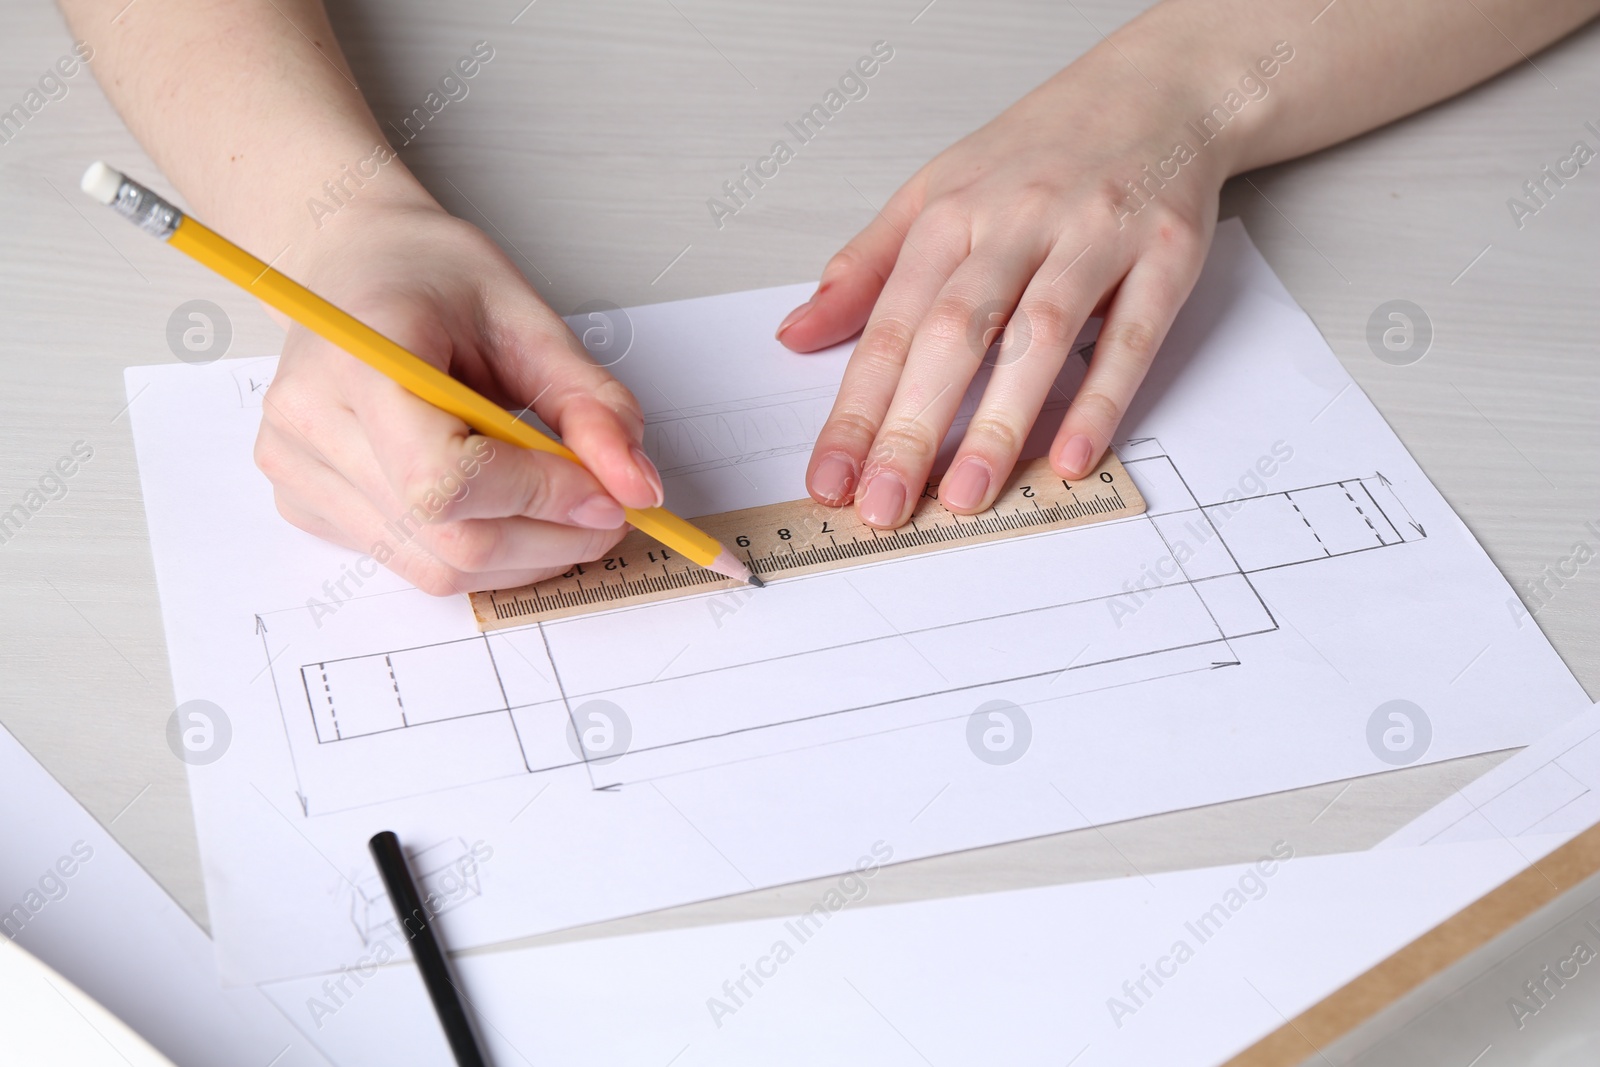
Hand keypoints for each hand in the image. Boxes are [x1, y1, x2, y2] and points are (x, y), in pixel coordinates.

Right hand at [255, 198, 663, 594]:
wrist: (353, 263)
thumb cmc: (431, 276)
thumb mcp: (526, 317)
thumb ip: (588, 403)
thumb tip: (636, 487)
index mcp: (358, 356)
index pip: (446, 479)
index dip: (540, 498)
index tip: (607, 492)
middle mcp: (309, 422)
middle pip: (448, 542)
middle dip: (551, 540)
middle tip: (607, 510)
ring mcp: (295, 470)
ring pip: (436, 571)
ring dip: (523, 556)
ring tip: (560, 506)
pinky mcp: (303, 504)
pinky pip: (410, 564)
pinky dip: (478, 553)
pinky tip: (496, 501)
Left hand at [777, 47, 1227, 526]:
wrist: (1157, 88)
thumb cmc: (1040, 150)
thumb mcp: (936, 192)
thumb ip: (865, 268)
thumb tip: (796, 333)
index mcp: (951, 213)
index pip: (889, 326)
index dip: (856, 409)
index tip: (831, 478)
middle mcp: (1016, 221)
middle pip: (953, 334)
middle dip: (912, 427)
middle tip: (885, 506)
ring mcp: (1094, 235)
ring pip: (1038, 336)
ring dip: (998, 422)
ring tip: (966, 495)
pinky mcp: (1166, 253)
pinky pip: (1131, 333)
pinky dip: (1101, 397)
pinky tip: (1072, 454)